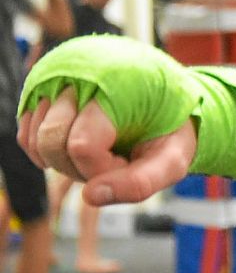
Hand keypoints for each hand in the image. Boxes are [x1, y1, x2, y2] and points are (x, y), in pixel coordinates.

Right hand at [18, 86, 195, 206]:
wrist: (168, 102)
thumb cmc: (170, 131)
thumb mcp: (173, 160)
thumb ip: (140, 183)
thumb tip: (91, 197)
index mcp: (119, 86)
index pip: (82, 145)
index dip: (102, 168)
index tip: (128, 162)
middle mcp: (82, 75)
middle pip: (51, 140)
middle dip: (80, 167)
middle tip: (114, 158)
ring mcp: (58, 81)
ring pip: (34, 138)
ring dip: (65, 159)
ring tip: (102, 148)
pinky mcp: (43, 92)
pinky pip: (26, 134)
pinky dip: (46, 153)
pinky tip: (79, 149)